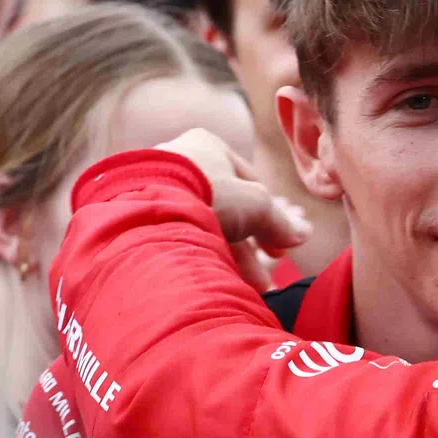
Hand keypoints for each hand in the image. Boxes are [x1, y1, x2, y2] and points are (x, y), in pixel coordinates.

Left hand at [151, 129, 310, 290]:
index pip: (249, 183)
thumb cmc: (210, 195)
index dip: (270, 219)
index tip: (279, 250)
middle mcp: (179, 161)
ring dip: (228, 260)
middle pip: (226, 211)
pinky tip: (215, 281)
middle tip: (264, 279)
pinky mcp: (136, 213)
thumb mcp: (256, 206)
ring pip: (202, 227)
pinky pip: (177, 238)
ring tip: (243, 291)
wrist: (147, 210)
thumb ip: (279, 221)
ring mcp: (155, 186)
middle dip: (248, 250)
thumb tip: (301, 234)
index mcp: (208, 146)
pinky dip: (199, 258)